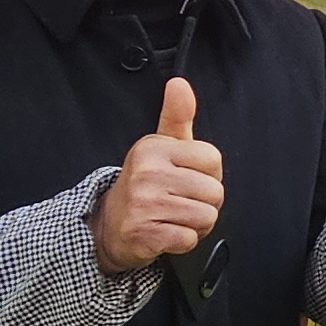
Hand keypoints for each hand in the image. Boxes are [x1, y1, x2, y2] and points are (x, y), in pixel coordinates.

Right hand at [93, 74, 226, 272]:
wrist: (110, 225)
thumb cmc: (145, 184)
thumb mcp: (161, 146)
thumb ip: (177, 116)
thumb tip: (180, 84)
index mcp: (154, 148)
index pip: (213, 158)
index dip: (209, 174)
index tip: (187, 177)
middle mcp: (147, 173)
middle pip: (215, 192)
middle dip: (205, 203)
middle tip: (179, 202)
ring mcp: (143, 204)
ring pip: (205, 217)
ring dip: (195, 224)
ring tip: (173, 217)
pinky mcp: (143, 234)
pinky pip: (189, 239)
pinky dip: (183, 241)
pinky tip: (166, 232)